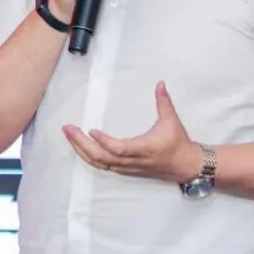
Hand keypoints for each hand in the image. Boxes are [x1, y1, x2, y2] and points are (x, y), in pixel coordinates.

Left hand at [62, 82, 203, 182]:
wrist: (185, 166)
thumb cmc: (178, 142)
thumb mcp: (172, 120)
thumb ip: (164, 102)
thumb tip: (160, 83)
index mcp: (144, 148)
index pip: (119, 149)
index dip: (104, 142)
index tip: (91, 130)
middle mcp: (133, 161)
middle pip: (102, 158)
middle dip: (82, 144)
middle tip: (68, 129)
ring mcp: (127, 167)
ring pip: (99, 164)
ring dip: (82, 150)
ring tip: (69, 135)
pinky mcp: (125, 170)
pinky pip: (102, 166)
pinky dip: (89, 156)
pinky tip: (79, 146)